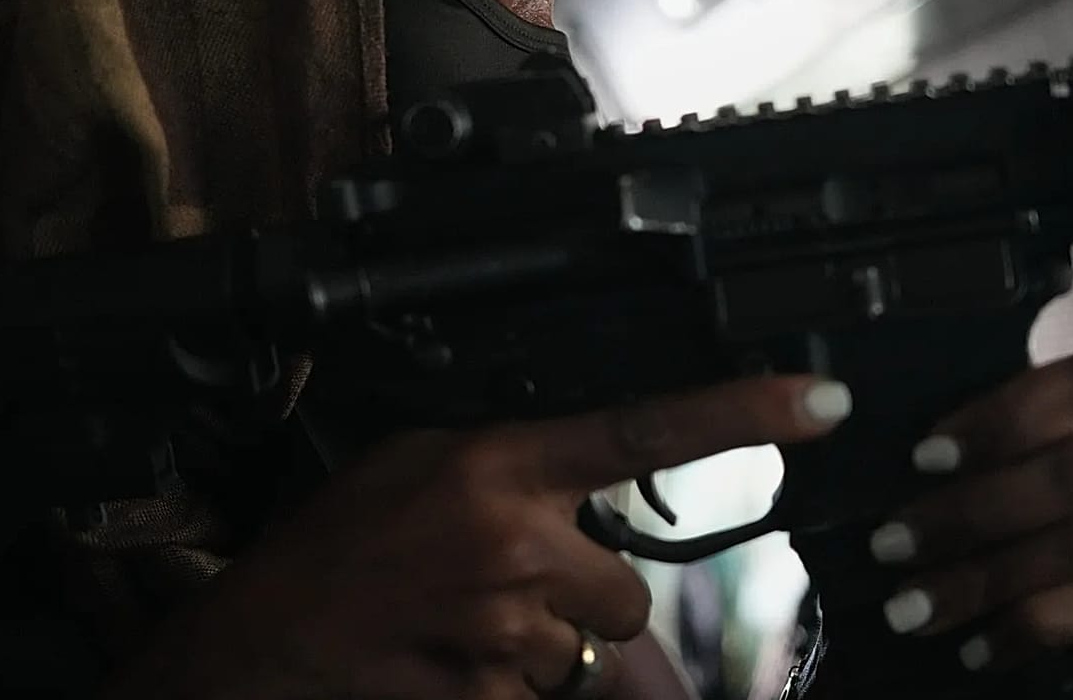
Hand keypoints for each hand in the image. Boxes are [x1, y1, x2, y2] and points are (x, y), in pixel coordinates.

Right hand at [103, 376, 852, 699]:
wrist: (254, 647)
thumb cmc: (332, 547)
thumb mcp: (416, 464)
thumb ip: (517, 473)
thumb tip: (595, 504)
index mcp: (497, 464)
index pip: (641, 429)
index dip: (737, 412)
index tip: (817, 402)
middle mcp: (513, 543)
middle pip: (627, 591)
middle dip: (583, 603)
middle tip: (505, 592)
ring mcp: (503, 630)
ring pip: (588, 653)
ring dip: (542, 652)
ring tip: (459, 631)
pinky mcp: (487, 699)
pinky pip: (543, 699)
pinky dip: (510, 692)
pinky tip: (450, 666)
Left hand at [868, 355, 1072, 678]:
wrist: (991, 618)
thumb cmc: (959, 525)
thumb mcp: (940, 474)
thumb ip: (928, 444)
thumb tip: (839, 410)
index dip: (1009, 416)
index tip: (923, 458)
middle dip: (975, 509)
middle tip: (890, 543)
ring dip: (984, 577)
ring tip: (907, 607)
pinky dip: (1029, 626)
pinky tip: (972, 648)